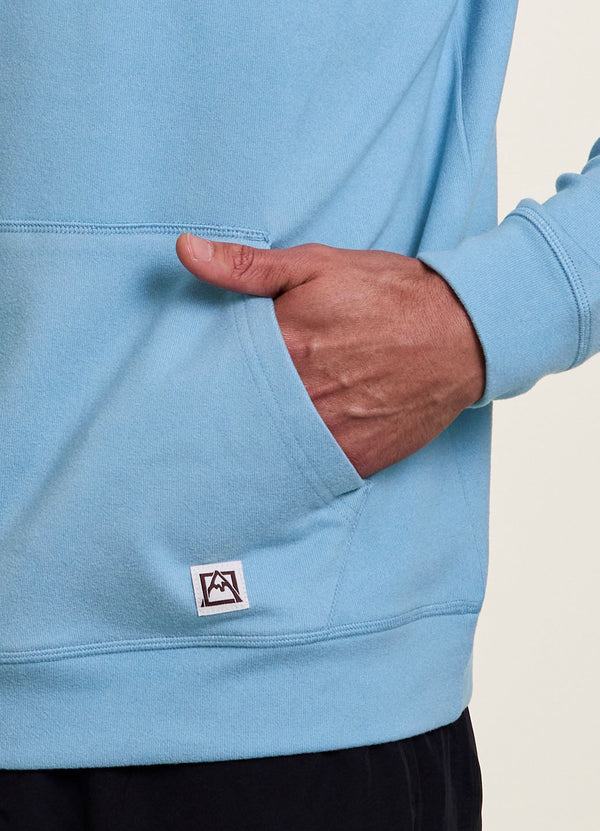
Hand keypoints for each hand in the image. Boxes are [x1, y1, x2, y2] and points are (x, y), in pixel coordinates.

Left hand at [175, 234, 485, 478]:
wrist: (462, 333)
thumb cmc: (391, 295)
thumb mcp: (318, 264)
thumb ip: (248, 266)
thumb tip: (186, 251)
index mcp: (286, 345)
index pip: (222, 369)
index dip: (208, 375)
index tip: (193, 381)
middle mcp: (304, 393)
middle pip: (243, 413)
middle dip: (227, 413)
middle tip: (208, 417)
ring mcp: (331, 431)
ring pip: (271, 447)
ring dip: (255, 443)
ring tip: (238, 440)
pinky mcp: (357, 458)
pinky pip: (310, 471)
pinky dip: (294, 465)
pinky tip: (283, 455)